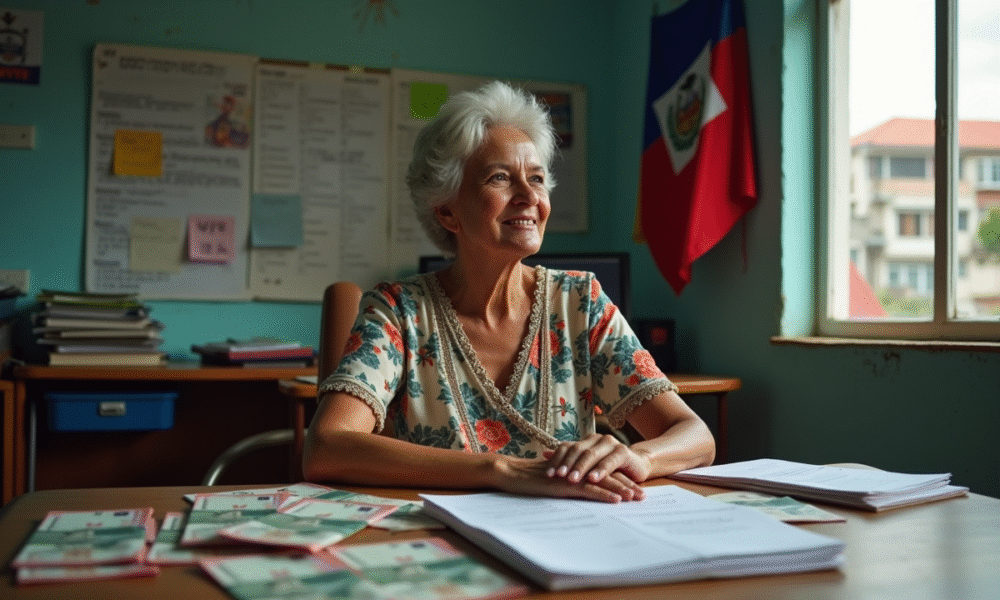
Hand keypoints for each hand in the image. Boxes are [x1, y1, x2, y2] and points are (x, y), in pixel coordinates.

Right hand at [492, 456, 643, 502]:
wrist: (511, 473)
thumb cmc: (530, 478)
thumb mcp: (554, 479)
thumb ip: (568, 480)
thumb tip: (579, 489)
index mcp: (577, 466)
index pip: (603, 472)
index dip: (620, 480)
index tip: (635, 490)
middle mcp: (578, 468)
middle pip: (608, 475)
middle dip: (627, 486)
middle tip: (643, 496)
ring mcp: (573, 474)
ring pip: (603, 481)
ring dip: (621, 490)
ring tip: (636, 499)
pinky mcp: (566, 483)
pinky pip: (589, 489)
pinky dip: (605, 494)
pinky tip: (617, 500)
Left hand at [543, 434, 652, 487]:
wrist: (637, 465)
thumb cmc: (610, 466)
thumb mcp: (588, 464)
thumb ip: (569, 457)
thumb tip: (545, 453)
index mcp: (587, 440)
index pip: (567, 447)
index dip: (557, 460)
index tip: (548, 474)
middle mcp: (598, 439)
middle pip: (578, 450)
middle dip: (567, 464)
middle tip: (557, 476)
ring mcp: (611, 444)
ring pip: (592, 455)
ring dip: (581, 468)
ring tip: (572, 479)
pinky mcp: (623, 452)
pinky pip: (609, 461)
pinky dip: (600, 470)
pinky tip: (593, 479)